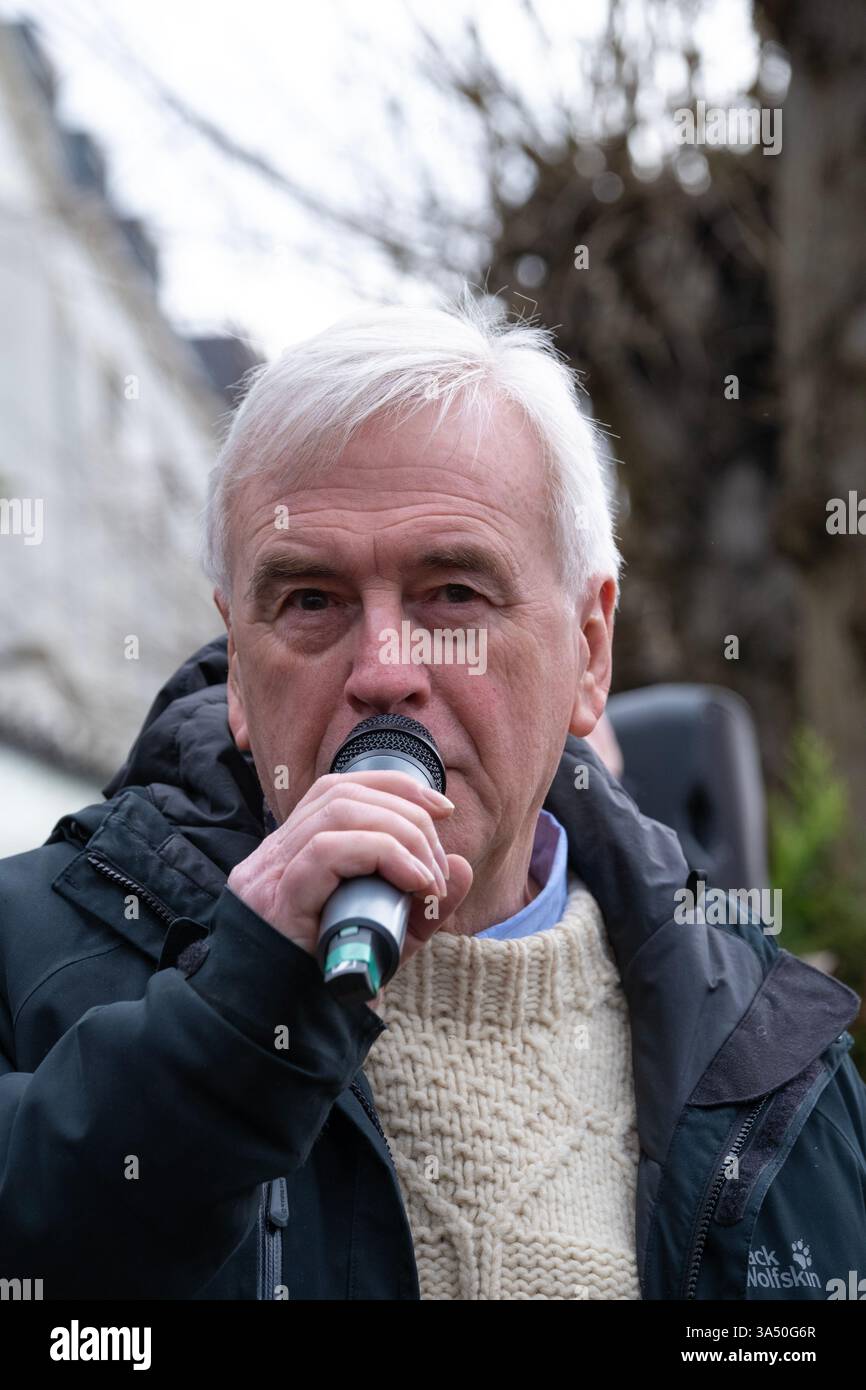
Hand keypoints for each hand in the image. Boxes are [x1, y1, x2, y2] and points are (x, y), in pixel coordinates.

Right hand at [226, 771, 472, 980]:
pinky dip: (383, 854)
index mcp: (291, 855)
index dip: (395, 786)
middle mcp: (273, 856)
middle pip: (344, 793)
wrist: (283, 1036)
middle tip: (438, 865)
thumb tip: (462, 866)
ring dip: (401, 834)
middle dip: (408, 815)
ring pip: (340, 812)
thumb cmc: (330, 986)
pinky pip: (328, 851)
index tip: (442, 807)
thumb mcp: (391, 939)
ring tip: (428, 878)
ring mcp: (269, 875)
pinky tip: (413, 882)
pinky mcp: (276, 899)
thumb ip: (424, 906)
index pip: (338, 788)